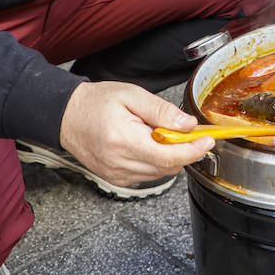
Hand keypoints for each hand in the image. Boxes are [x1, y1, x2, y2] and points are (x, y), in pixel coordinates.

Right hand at [58, 80, 211, 188]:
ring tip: (161, 134)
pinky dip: (157, 162)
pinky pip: (148, 175)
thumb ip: (162, 111)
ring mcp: (117, 174)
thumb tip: (188, 124)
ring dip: (171, 156)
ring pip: (160, 173)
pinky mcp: (116, 179)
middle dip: (185, 151)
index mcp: (124, 140)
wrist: (67, 117)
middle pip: (168, 167)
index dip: (193, 150)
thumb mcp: (132, 95)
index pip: (169, 156)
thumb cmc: (96, 102)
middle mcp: (119, 163)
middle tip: (189, 133)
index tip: (207, 140)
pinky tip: (149, 145)